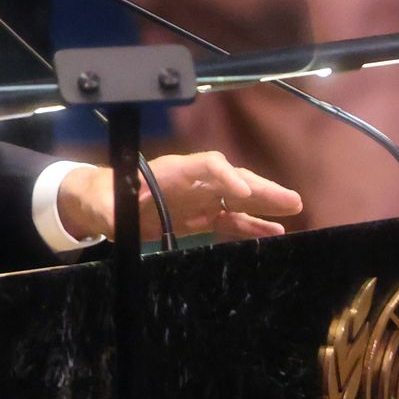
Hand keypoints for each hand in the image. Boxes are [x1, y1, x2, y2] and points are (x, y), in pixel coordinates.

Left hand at [56, 150, 302, 240]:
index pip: (206, 165)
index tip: (242, 195)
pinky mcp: (202, 217)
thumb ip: (114, 209)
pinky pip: (232, 220)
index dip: (226, 177)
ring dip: (266, 204)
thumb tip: (115, 217)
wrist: (106, 204)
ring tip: (293, 210)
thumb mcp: (105, 203)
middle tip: (290, 200)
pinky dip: (253, 226)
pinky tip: (274, 233)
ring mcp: (200, 199)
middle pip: (232, 179)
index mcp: (172, 171)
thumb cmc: (106, 197)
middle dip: (261, 188)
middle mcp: (193, 181)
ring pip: (239, 199)